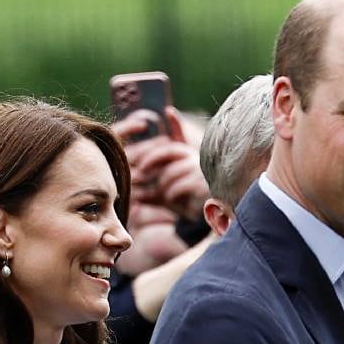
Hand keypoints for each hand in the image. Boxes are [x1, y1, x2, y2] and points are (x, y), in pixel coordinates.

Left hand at [117, 107, 209, 221]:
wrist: (197, 220)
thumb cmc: (179, 199)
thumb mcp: (163, 182)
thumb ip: (154, 167)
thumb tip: (140, 149)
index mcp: (186, 154)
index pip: (176, 138)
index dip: (171, 129)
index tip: (163, 123)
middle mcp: (195, 159)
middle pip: (170, 150)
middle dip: (151, 159)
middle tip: (140, 171)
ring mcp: (200, 171)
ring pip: (172, 171)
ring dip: (162, 183)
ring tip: (161, 193)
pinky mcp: (203, 186)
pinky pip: (179, 186)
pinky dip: (171, 193)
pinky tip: (171, 199)